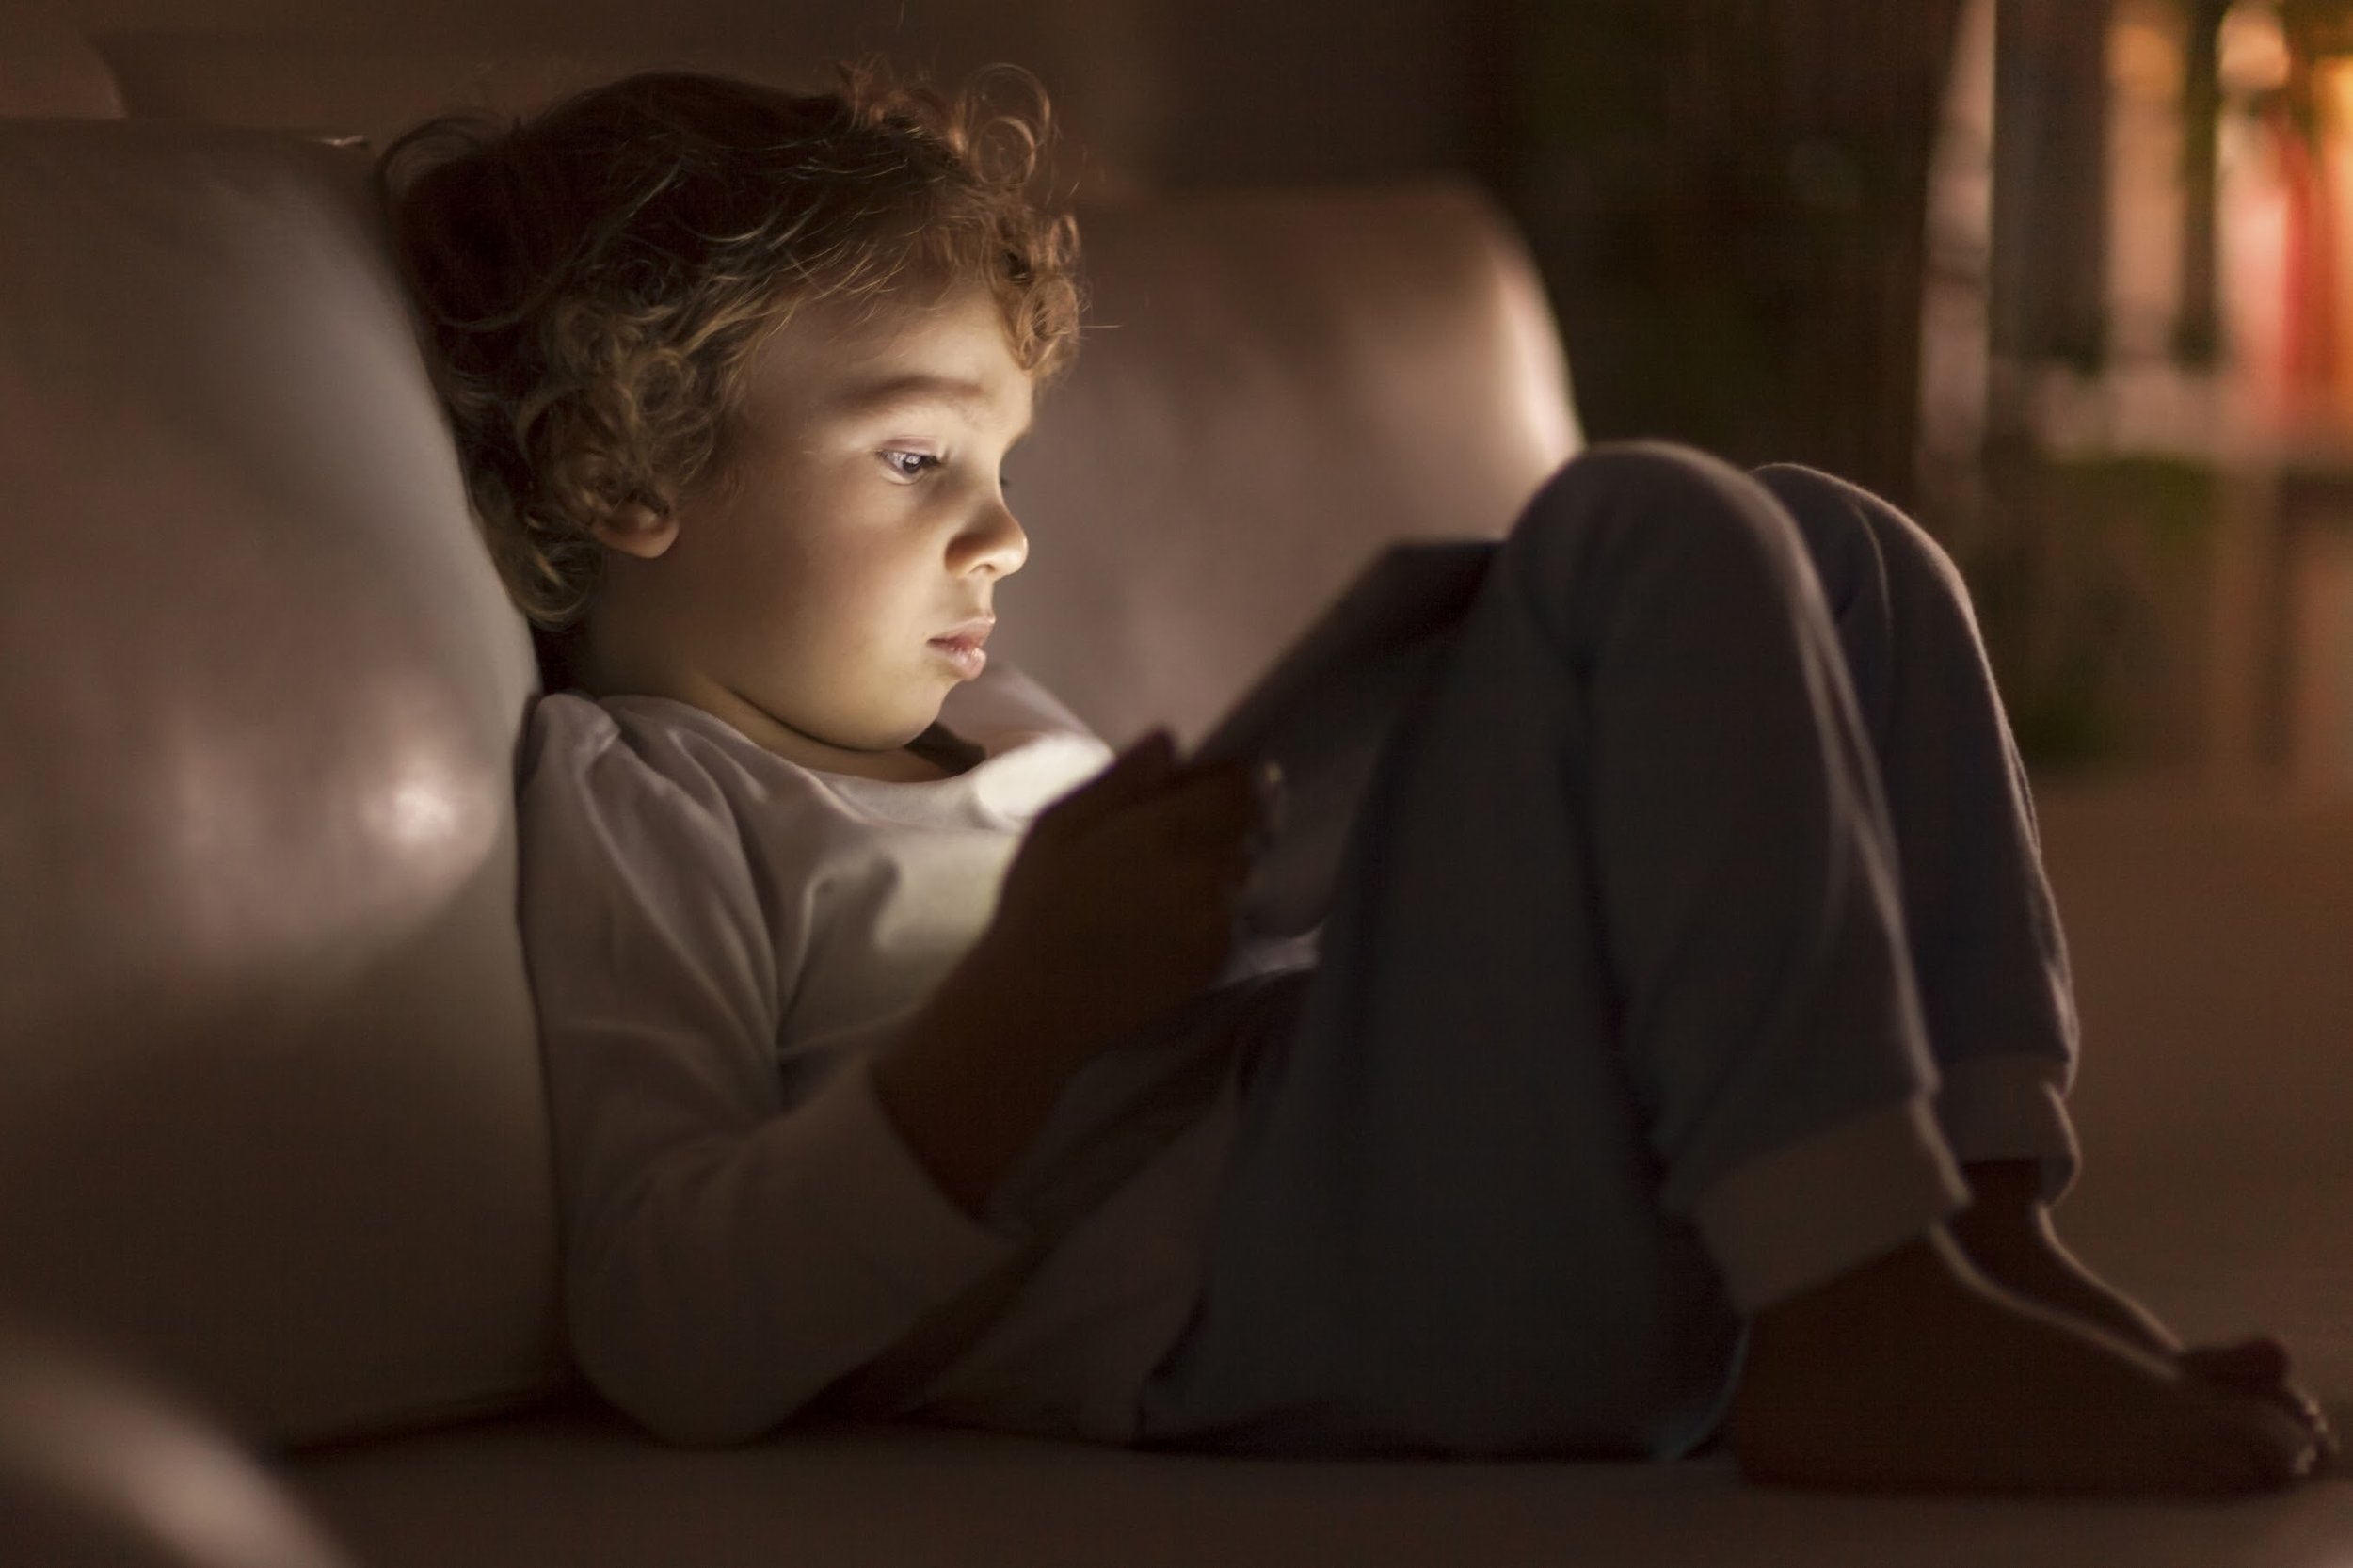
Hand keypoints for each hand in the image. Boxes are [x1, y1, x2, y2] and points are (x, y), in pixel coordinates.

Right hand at [964, 728, 1272, 1068]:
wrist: (1036, 1003)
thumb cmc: (1037, 905)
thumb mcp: (1060, 825)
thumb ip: (1123, 780)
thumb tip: (1171, 742)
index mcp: (1168, 828)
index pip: (1241, 786)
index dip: (1232, 779)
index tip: (1210, 786)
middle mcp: (1207, 872)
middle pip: (1247, 831)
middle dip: (1222, 827)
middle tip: (1172, 843)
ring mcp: (1217, 922)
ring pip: (1242, 878)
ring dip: (1219, 873)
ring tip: (1164, 890)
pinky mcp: (1216, 963)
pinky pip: (1230, 922)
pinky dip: (1210, 917)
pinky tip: (1162, 929)